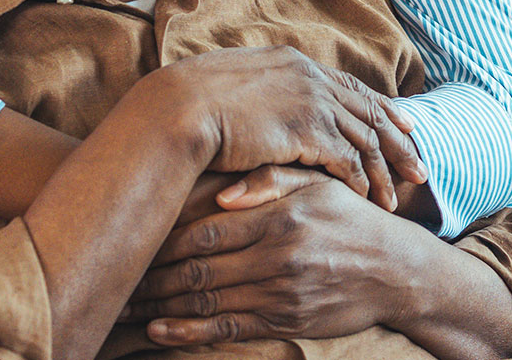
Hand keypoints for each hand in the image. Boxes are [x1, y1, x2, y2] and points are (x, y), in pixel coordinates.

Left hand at [121, 171, 427, 346]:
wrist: (396, 270)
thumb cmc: (348, 218)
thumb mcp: (317, 184)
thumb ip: (271, 178)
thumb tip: (222, 190)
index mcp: (279, 216)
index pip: (205, 229)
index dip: (162, 237)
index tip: (132, 237)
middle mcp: (277, 256)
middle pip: (197, 268)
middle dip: (151, 276)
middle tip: (115, 277)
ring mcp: (281, 293)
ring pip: (207, 301)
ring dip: (160, 307)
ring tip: (124, 307)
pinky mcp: (286, 323)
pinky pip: (228, 329)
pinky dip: (189, 332)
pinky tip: (159, 331)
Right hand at [160, 46, 425, 209]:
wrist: (178, 109)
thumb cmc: (190, 104)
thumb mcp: (231, 86)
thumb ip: (260, 92)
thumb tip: (261, 105)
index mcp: (294, 62)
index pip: (351, 86)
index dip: (381, 106)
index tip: (405, 124)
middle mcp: (310, 77)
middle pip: (370, 111)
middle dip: (399, 141)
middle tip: (420, 166)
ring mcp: (311, 102)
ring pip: (365, 138)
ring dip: (383, 170)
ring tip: (397, 197)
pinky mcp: (307, 130)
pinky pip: (347, 159)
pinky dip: (361, 180)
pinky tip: (367, 200)